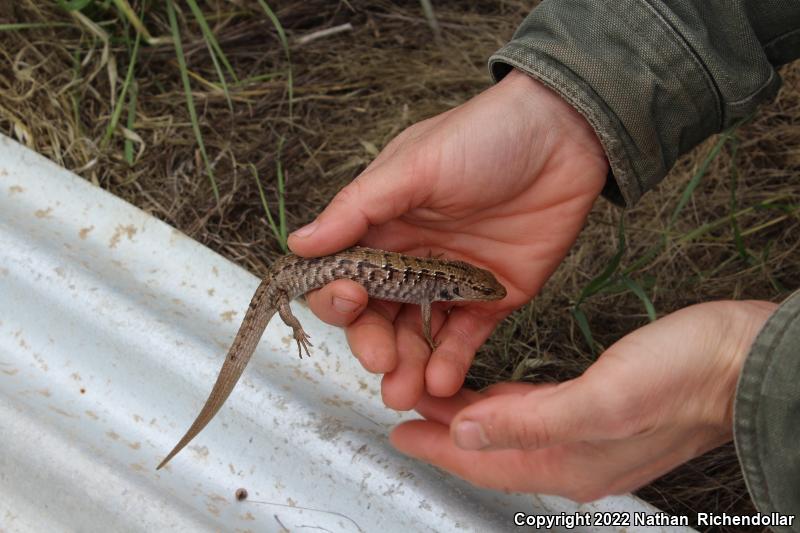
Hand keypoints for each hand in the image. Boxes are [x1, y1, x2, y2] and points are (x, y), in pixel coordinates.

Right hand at [288, 69, 607, 409]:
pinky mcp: (492, 297)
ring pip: (419, 334)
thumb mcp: (413, 166)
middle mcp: (411, 258)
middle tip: (381, 364)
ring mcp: (451, 281)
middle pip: (379, 315)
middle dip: (375, 343)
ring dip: (409, 365)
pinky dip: (451, 360)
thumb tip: (299, 243)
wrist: (565, 134)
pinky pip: (466, 336)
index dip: (340, 297)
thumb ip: (357, 210)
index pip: (345, 274)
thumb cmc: (482, 135)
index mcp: (383, 226)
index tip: (351, 303)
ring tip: (405, 392)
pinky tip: (442, 380)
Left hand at [390, 301, 776, 500]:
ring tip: (434, 397)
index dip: (436, 447)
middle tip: (406, 409)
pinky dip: (502, 405)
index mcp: (569, 460)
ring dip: (469, 416)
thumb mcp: (602, 399)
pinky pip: (533, 414)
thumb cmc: (684, 377)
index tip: (399, 433)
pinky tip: (490, 395)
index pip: (483, 459)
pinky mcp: (598, 410)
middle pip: (489, 448)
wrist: (743, 362)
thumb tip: (466, 432)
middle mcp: (573, 455)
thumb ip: (529, 421)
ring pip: (508, 431)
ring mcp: (586, 435)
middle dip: (444, 431)